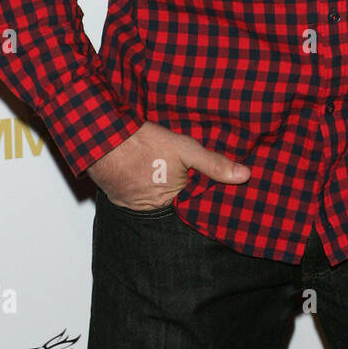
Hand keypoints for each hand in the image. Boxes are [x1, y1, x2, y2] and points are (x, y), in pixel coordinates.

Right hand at [87, 121, 249, 211]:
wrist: (102, 138)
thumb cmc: (143, 143)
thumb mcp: (185, 149)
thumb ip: (214, 163)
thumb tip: (245, 175)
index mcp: (174, 201)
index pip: (196, 206)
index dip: (204, 196)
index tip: (211, 188)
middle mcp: (154, 210)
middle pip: (176, 204)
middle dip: (183, 194)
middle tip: (186, 177)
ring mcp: (134, 207)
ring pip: (157, 202)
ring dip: (162, 191)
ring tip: (166, 174)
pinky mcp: (120, 199)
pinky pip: (138, 198)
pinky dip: (144, 188)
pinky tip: (148, 173)